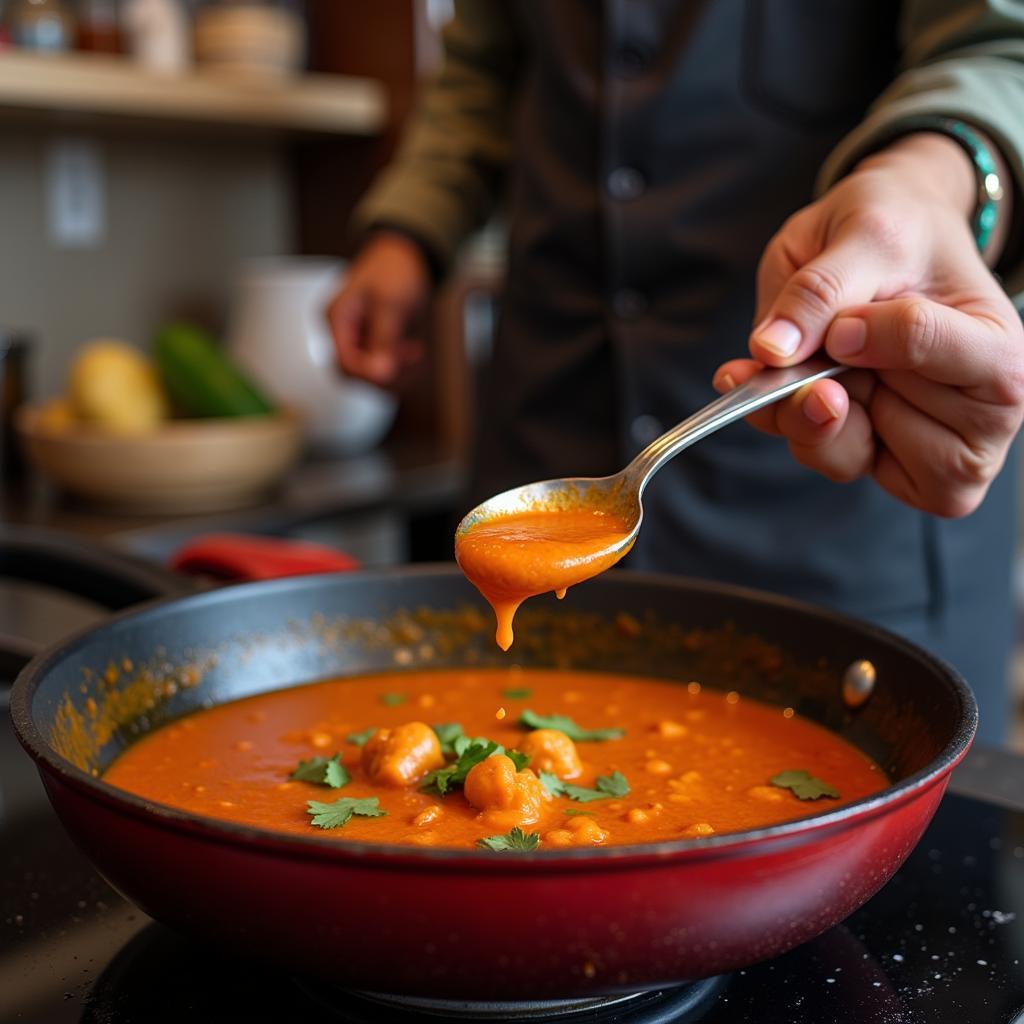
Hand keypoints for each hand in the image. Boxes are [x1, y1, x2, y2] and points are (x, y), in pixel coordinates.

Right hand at [327, 231, 431, 387]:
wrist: (406, 253)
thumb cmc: (393, 269)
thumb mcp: (391, 304)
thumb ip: (383, 339)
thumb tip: (380, 374)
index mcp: (337, 317)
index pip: (343, 363)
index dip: (368, 374)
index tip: (393, 372)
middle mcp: (341, 329)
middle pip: (354, 371)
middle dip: (383, 372)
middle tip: (409, 364)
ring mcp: (355, 335)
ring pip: (368, 370)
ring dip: (393, 369)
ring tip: (414, 355)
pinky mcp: (369, 338)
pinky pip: (379, 362)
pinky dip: (397, 362)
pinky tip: (413, 352)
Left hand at [714, 132, 1023, 517]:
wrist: (898, 246)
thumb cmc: (900, 237)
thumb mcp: (862, 234)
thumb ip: (820, 289)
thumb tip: (770, 349)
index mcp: (1000, 352)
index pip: (915, 342)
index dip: (857, 328)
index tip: (842, 318)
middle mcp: (982, 417)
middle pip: (877, 421)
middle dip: (817, 383)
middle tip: (814, 342)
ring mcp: (935, 452)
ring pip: (843, 455)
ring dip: (801, 409)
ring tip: (811, 360)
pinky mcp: (890, 467)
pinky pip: (828, 461)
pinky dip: (795, 427)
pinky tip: (795, 388)